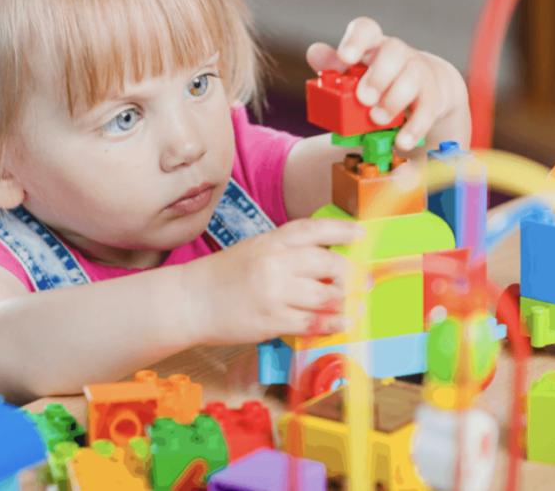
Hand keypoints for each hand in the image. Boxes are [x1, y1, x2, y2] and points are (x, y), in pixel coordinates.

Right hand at [182, 218, 361, 343]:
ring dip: (347, 301)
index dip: (342, 231)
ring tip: (357, 304)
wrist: (191, 300)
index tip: (361, 235)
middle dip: (352, 275)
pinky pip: (313, 322)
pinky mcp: (272, 319)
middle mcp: (275, 262)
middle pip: (330, 265)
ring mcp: (275, 291)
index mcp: (271, 240)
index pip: (314, 230)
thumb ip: (287, 253)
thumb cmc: (223, 275)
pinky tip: (344, 323)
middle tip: (364, 281)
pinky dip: (333, 324)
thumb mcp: (255, 250)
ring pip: (326, 296)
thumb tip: (326, 264)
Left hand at [306, 17, 467, 150]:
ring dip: (394, 100)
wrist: (427, 88)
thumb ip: (332, 64)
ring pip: (413, 77)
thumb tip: (313, 52)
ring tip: (377, 119)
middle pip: (393, 51)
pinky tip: (401, 141)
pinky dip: (414, 128)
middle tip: (363, 99)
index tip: (345, 58)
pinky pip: (428, 110)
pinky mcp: (433, 98)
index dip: (356, 40)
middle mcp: (398, 53)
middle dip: (378, 76)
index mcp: (374, 45)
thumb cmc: (380, 78)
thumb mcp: (355, 71)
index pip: (367, 29)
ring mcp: (419, 73)